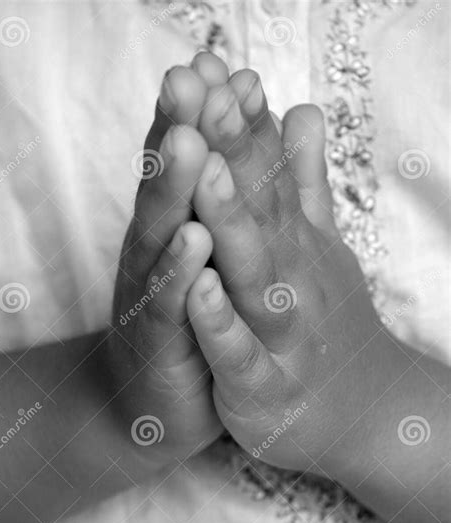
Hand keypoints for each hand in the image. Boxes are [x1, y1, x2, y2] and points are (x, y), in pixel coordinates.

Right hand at [109, 61, 230, 464]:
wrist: (154, 408)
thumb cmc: (191, 328)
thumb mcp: (208, 262)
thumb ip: (224, 206)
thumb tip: (246, 145)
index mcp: (174, 231)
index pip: (185, 167)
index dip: (200, 117)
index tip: (219, 64)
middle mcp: (155, 255)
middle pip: (166, 186)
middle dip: (179, 131)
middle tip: (190, 77)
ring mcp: (151, 298)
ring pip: (161, 238)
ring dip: (173, 190)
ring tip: (188, 143)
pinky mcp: (158, 344)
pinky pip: (170, 307)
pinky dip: (180, 274)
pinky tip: (193, 240)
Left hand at [183, 66, 390, 475]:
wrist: (362, 412)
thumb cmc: (329, 325)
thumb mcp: (318, 248)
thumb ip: (305, 183)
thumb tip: (303, 109)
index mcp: (296, 247)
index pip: (269, 176)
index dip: (242, 124)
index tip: (216, 70)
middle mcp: (293, 280)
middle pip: (262, 210)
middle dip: (233, 152)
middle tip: (208, 91)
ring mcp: (282, 333)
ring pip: (255, 276)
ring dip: (233, 225)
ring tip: (208, 173)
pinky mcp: (263, 386)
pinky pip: (239, 353)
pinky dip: (219, 322)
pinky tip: (198, 288)